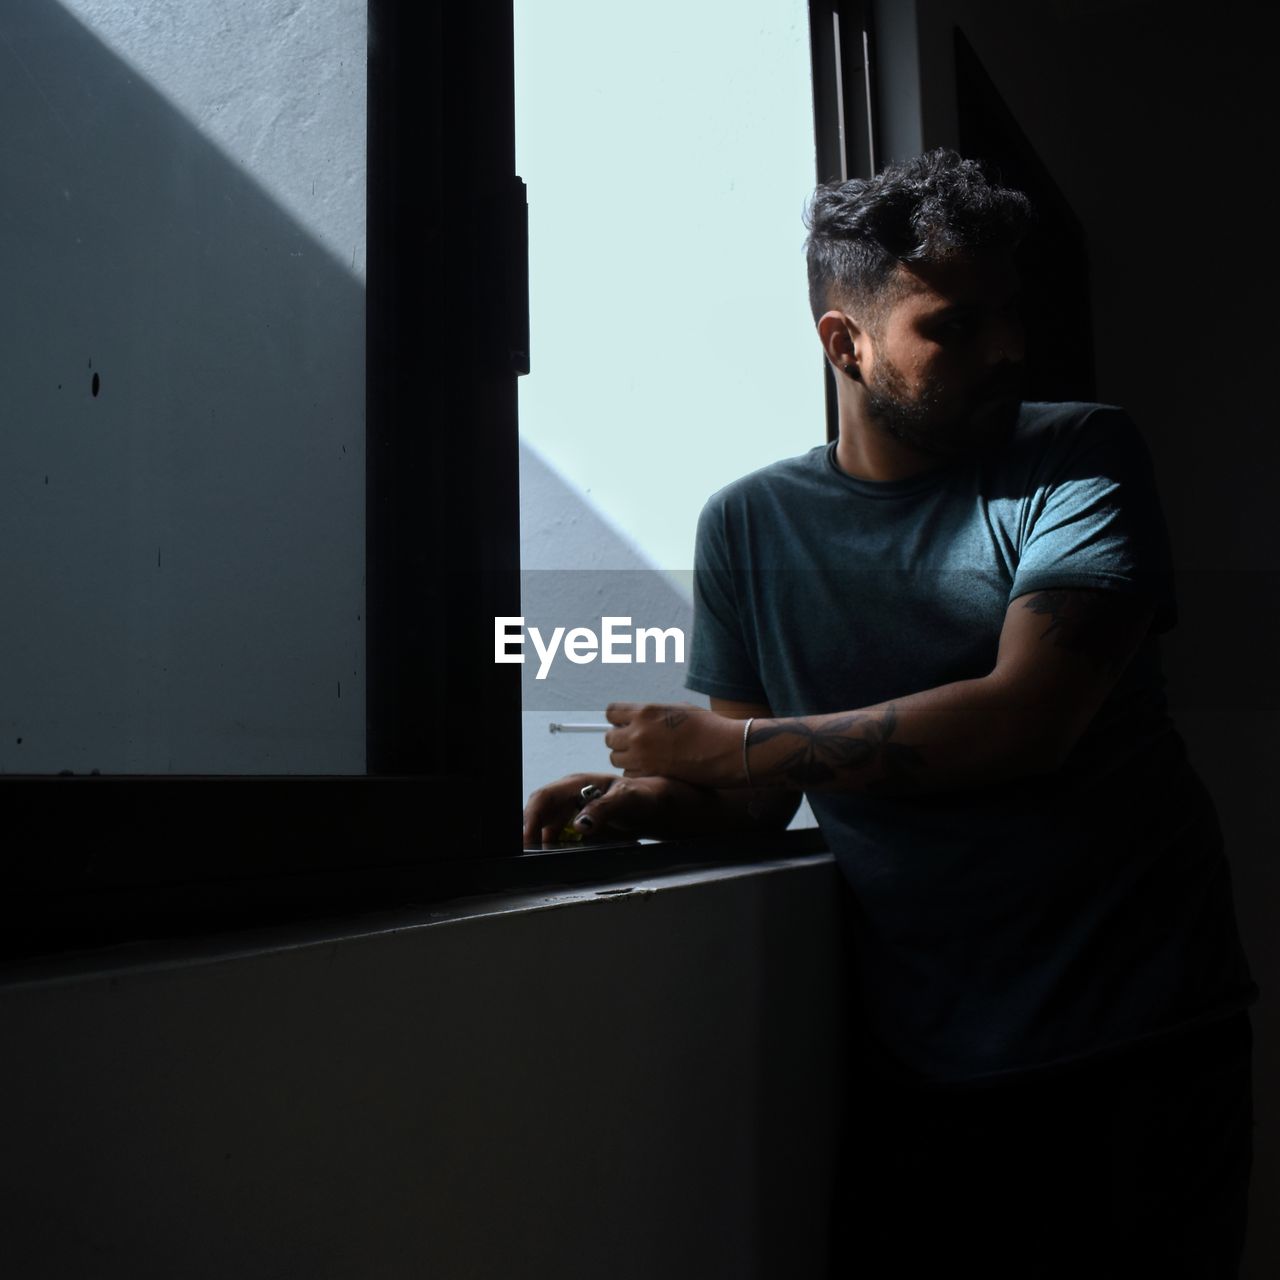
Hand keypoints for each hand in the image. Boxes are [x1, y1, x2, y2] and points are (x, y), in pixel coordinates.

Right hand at [521, 772, 679, 847]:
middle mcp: (569, 797)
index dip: (531, 817)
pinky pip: (558, 837)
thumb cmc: (643, 796)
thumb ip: (605, 809)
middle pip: (539, 813)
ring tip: (539, 862)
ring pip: (545, 828)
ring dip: (540, 843)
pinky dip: (553, 848)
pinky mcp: (578, 826)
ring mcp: (572, 812)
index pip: (543, 798)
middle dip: (530, 833)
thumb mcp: (627, 799)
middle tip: (528, 857)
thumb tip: (580, 825)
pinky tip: (555, 859)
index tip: (526, 839)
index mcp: (577, 784)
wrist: (655, 806)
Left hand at [604, 701, 740, 787]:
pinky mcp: (649, 775)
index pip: (611, 713)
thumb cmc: (709, 727)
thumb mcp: (677, 709)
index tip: (626, 724)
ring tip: (645, 758)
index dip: (619, 719)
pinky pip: (629, 775)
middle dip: (620, 740)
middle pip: (609, 738)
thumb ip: (652, 714)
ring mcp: (641, 756)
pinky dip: (636, 773)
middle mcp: (638, 733)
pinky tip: (653, 769)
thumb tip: (638, 718)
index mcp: (646, 711)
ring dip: (627, 758)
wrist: (726, 750)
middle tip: (636, 743)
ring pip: (615, 758)